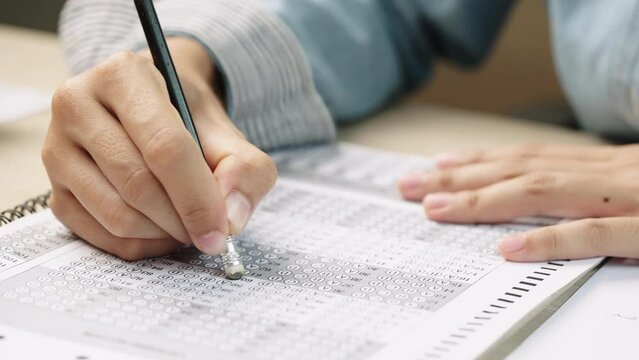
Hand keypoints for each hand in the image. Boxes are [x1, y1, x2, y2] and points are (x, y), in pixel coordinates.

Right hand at [43, 38, 275, 260]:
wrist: (156, 113)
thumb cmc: (191, 122)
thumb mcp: (229, 135)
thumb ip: (245, 170)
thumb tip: (231, 220)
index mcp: (122, 76)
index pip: (164, 147)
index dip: (198, 198)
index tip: (222, 231)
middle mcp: (77, 104)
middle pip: (138, 184)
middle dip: (182, 219)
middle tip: (209, 231)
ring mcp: (56, 149)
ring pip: (116, 215)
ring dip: (162, 234)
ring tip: (186, 224)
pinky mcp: (53, 189)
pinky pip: (98, 235)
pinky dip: (139, 244)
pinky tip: (160, 230)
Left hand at [398, 143, 638, 260]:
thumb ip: (597, 188)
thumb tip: (552, 196)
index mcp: (603, 166)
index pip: (528, 159)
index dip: (479, 161)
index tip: (439, 165)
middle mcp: (605, 174)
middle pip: (518, 171)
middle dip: (459, 178)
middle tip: (411, 185)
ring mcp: (625, 199)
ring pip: (540, 192)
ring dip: (483, 199)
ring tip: (436, 208)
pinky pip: (593, 233)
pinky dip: (548, 239)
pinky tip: (508, 248)